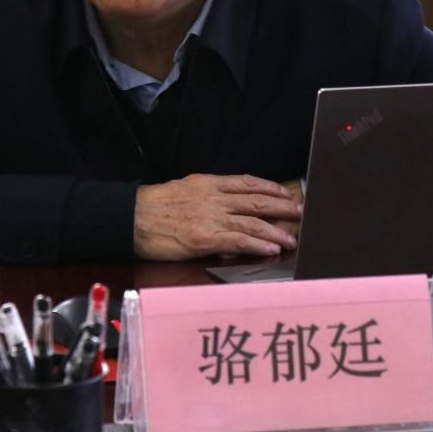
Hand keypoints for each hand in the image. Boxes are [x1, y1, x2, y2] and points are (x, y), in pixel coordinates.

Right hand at [134, 174, 303, 260]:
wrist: (131, 218)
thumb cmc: (152, 208)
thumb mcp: (183, 191)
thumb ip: (206, 198)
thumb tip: (223, 210)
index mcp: (208, 184)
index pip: (246, 182)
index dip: (269, 188)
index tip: (285, 192)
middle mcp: (214, 197)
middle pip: (256, 201)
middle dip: (282, 207)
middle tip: (301, 212)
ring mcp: (211, 217)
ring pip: (252, 221)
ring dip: (276, 230)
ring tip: (293, 238)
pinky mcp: (205, 238)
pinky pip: (239, 240)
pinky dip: (258, 244)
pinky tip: (272, 249)